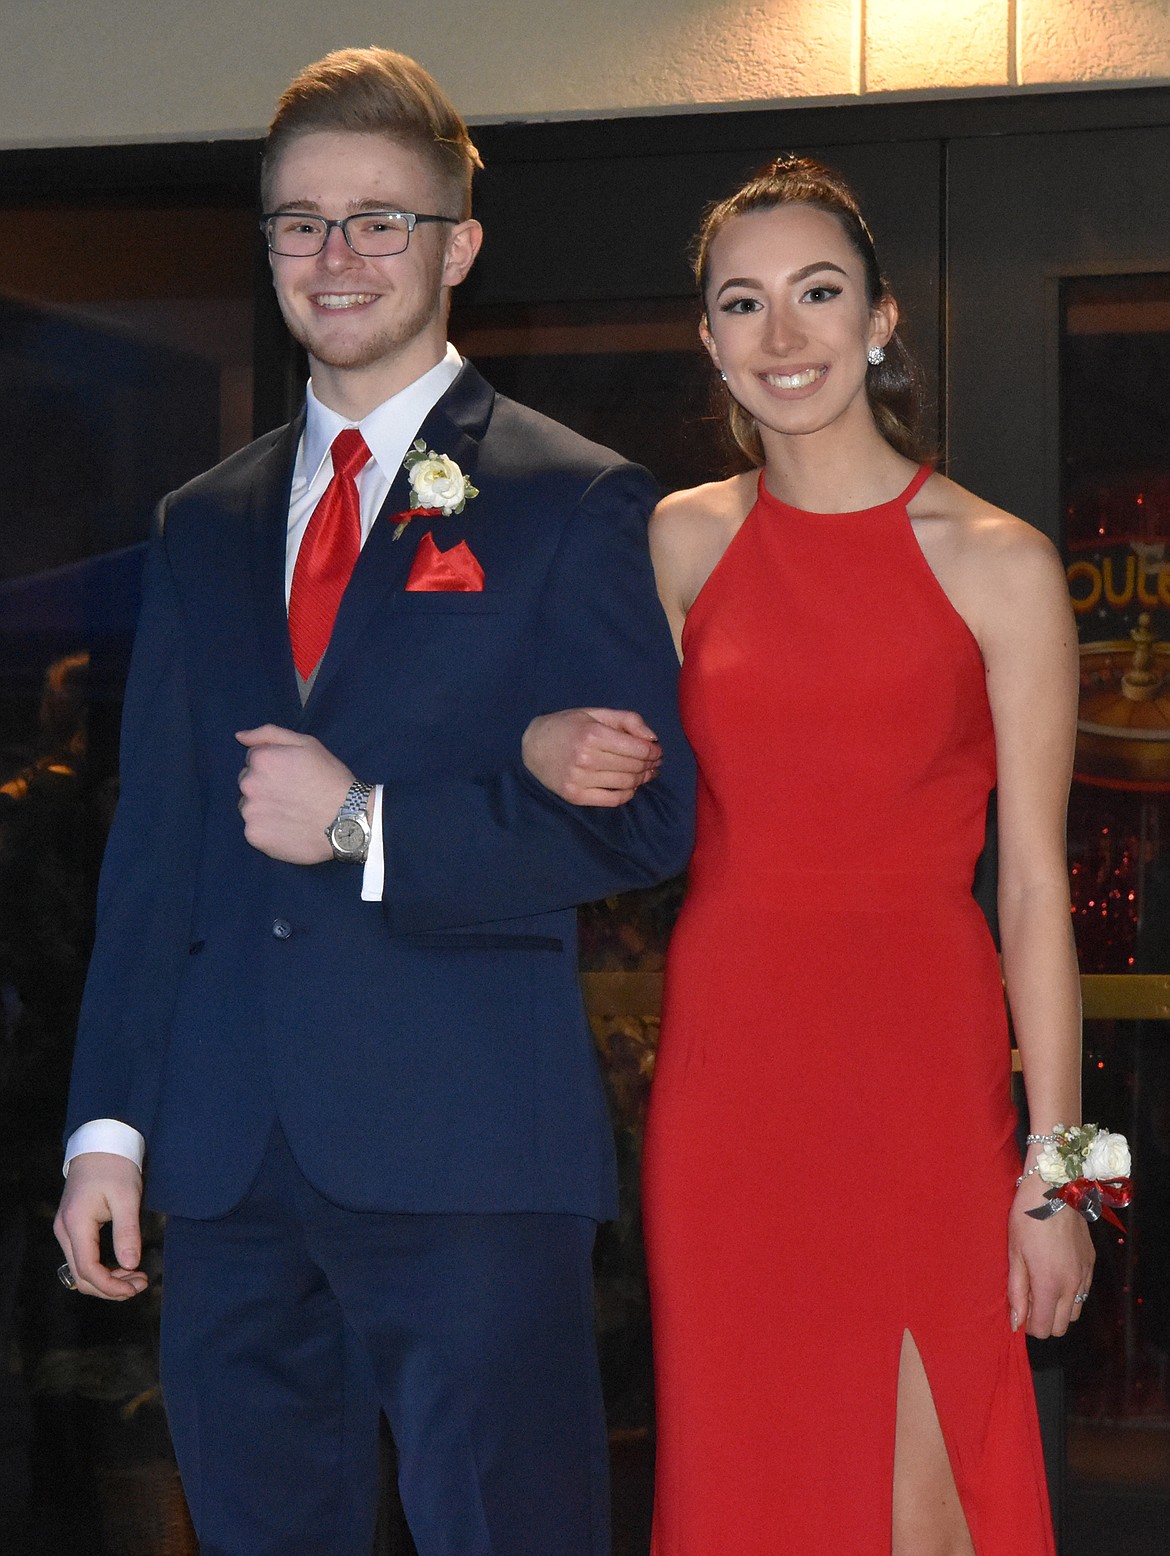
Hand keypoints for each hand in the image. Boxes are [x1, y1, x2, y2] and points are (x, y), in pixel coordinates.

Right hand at [53, 1152, 148, 1300]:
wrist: (100, 1144)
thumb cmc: (115, 1166)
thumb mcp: (127, 1197)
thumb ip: (127, 1232)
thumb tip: (131, 1265)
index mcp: (76, 1224)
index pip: (88, 1270)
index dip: (111, 1286)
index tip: (136, 1287)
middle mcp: (64, 1231)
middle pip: (81, 1276)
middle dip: (111, 1288)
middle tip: (141, 1284)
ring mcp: (66, 1230)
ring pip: (80, 1271)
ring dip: (107, 1280)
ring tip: (135, 1278)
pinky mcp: (72, 1228)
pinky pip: (82, 1258)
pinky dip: (101, 1269)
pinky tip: (122, 1267)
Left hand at [236, 725, 355, 862]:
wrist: (348, 820)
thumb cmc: (331, 779)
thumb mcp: (307, 744)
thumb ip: (269, 734)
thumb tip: (240, 736)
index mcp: (261, 759)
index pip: (254, 760)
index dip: (275, 766)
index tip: (293, 776)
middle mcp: (249, 784)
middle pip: (248, 783)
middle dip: (265, 786)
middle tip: (294, 795)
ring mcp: (250, 812)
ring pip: (250, 807)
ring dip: (264, 808)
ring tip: (292, 814)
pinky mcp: (255, 836)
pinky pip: (255, 830)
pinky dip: (268, 830)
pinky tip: (289, 829)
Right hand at [522, 708, 661, 806]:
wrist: (533, 746)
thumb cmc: (568, 726)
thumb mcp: (596, 713)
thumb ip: (627, 720)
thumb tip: (652, 738)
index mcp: (592, 734)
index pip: (638, 748)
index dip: (653, 751)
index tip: (657, 750)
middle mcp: (586, 758)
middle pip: (634, 766)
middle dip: (650, 764)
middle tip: (654, 762)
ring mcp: (579, 779)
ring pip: (626, 783)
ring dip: (642, 779)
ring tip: (646, 773)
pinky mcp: (575, 796)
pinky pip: (612, 800)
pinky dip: (627, 794)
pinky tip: (630, 786)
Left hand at [1007, 1174, 1094, 1337]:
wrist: (1055, 1191)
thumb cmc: (1027, 1220)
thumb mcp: (1014, 1254)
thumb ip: (1017, 1292)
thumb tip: (1016, 1323)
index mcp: (1050, 1285)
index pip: (1044, 1329)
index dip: (1029, 1325)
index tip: (1019, 1309)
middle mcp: (1072, 1286)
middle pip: (1061, 1327)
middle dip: (1043, 1320)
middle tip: (1028, 1297)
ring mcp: (1085, 1275)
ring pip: (1074, 1312)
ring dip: (1058, 1308)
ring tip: (1041, 1286)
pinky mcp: (1091, 1263)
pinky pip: (1083, 1292)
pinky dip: (1070, 1292)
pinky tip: (1055, 1273)